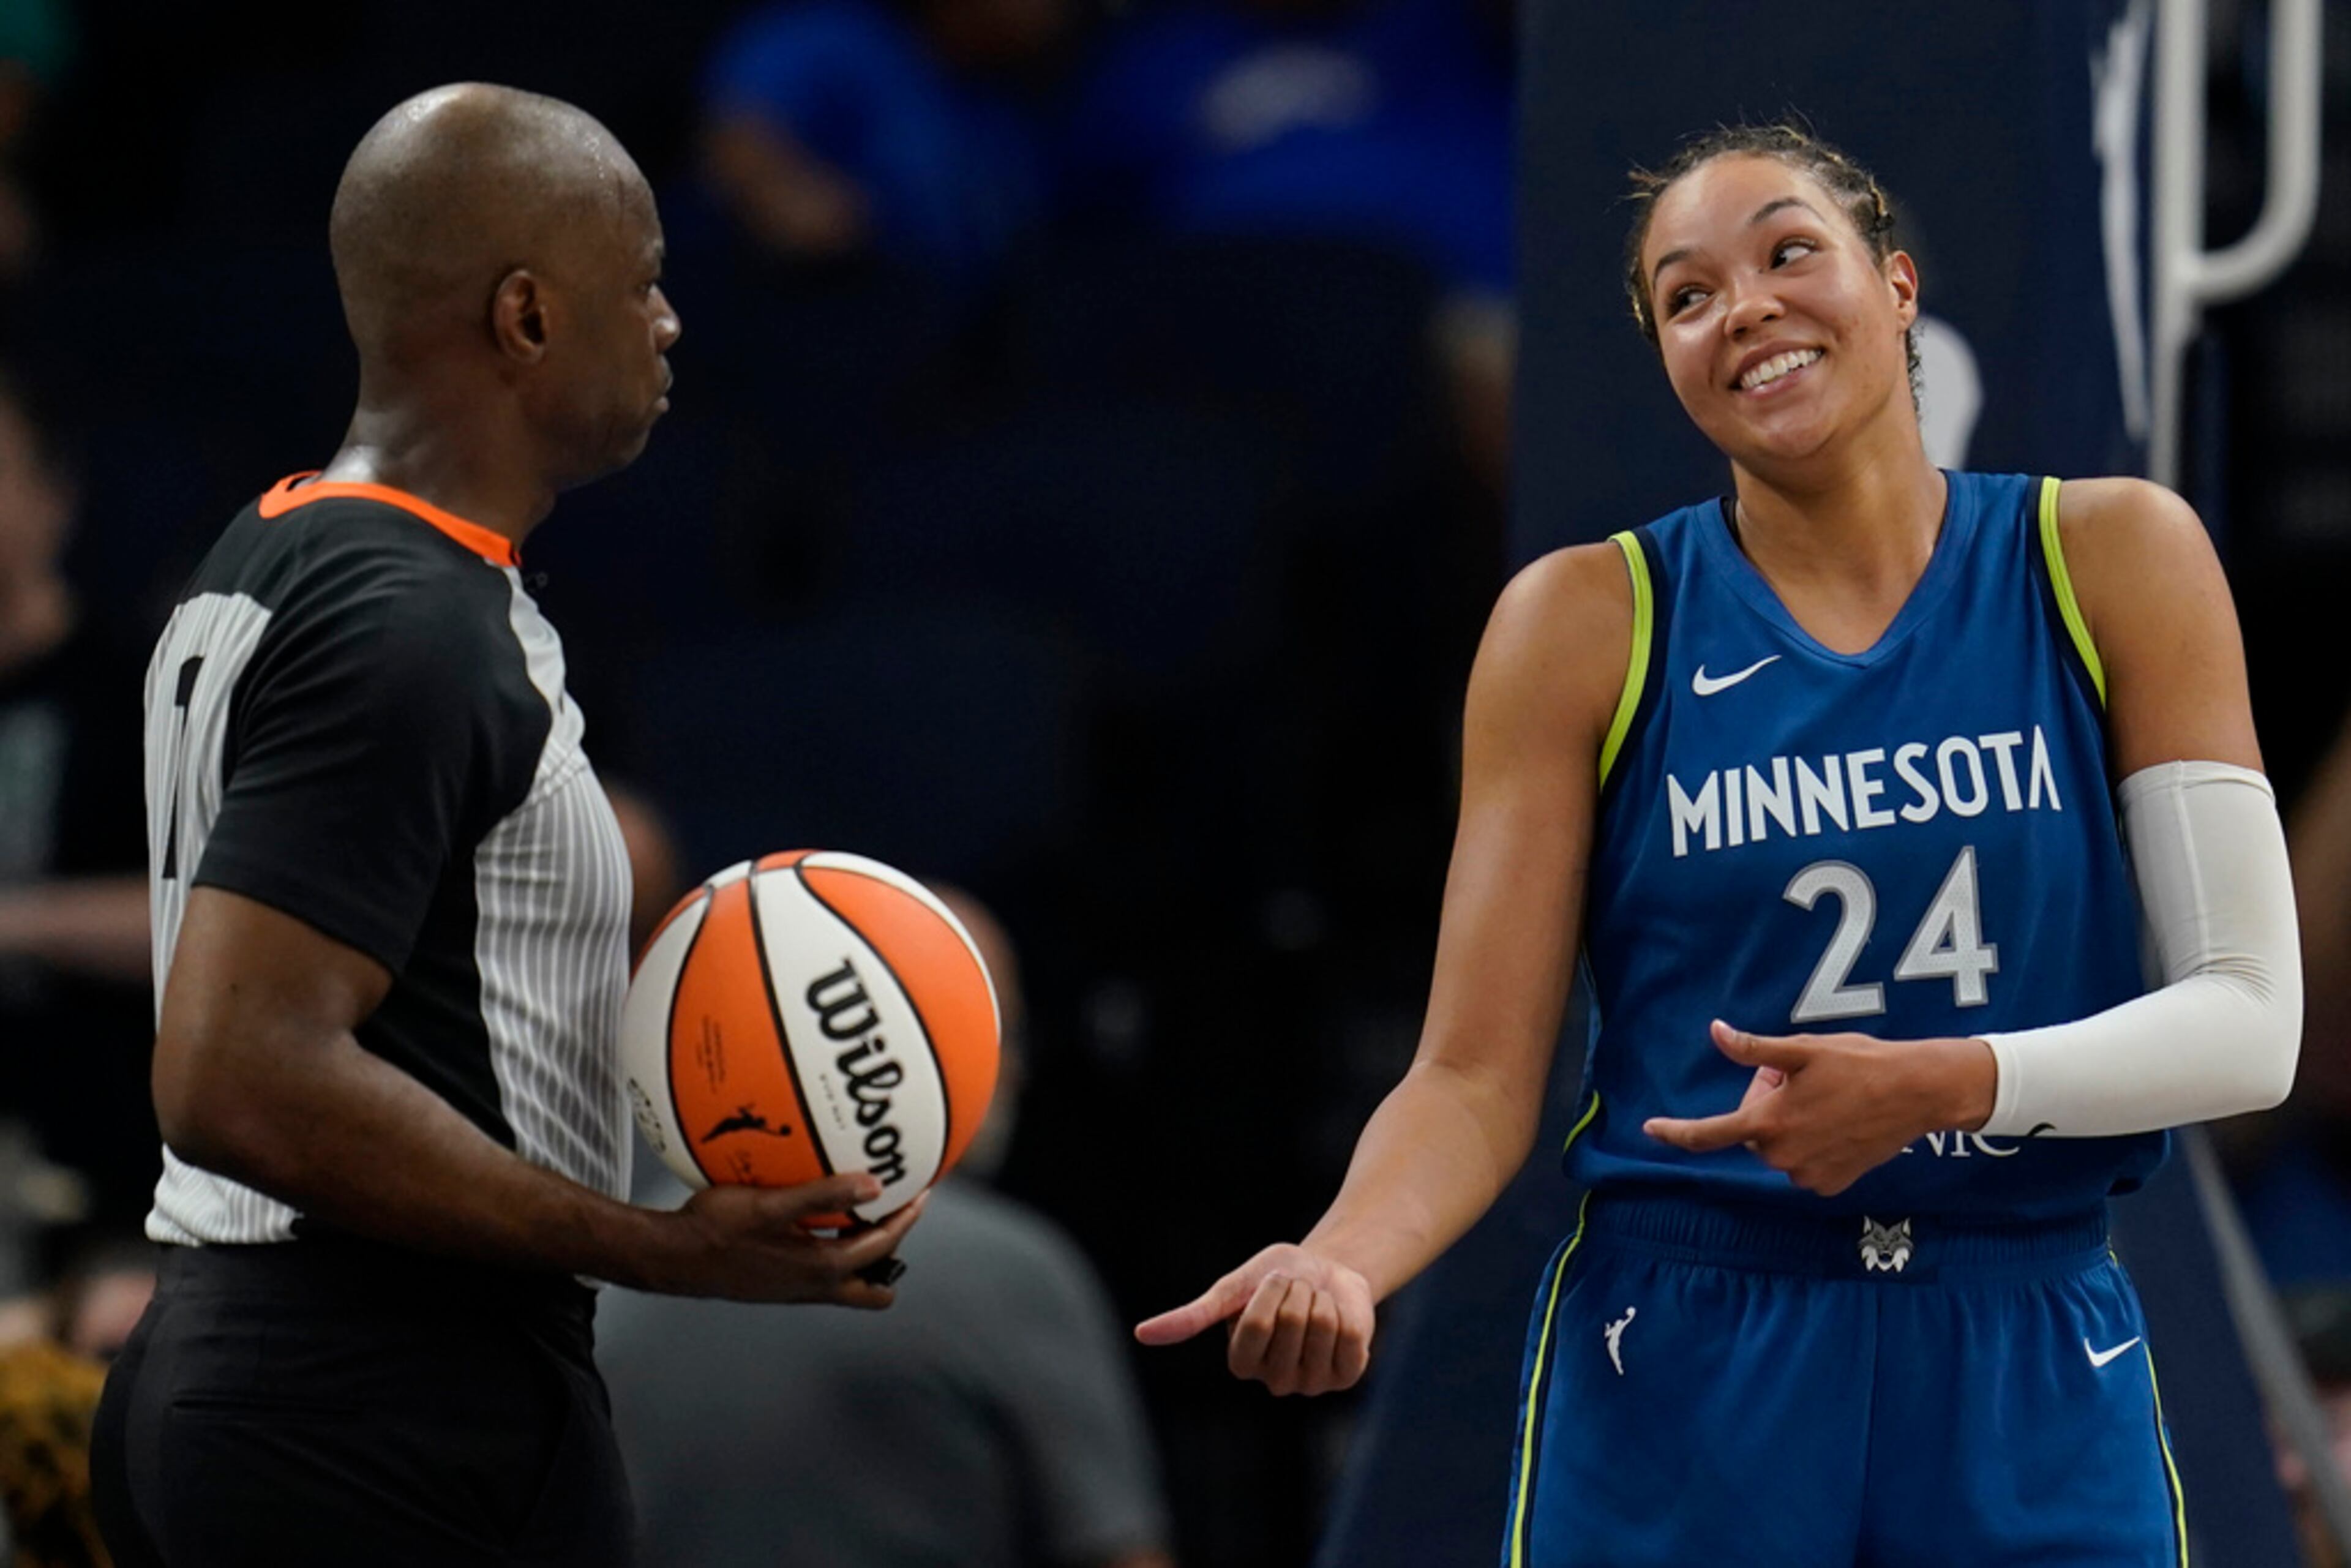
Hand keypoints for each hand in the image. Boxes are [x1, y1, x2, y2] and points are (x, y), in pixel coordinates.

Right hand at [647, 1173, 926, 1306]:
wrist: (672, 1258)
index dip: (906, 1219)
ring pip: (848, 1282)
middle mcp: (814, 1287)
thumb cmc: (716, 1229)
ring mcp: (795, 1290)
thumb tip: (874, 1185)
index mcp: (820, 1269)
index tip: (922, 1194)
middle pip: (875, 1287)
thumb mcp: (770, 1206)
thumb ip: (823, 1195)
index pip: (882, 1248)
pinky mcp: (778, 1285)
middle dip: (892, 1254)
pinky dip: (831, 1249)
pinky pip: (820, 1272)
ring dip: (861, 1254)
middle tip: (893, 1213)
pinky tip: (813, 1219)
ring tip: (860, 1213)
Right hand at [1134, 1244, 1374, 1396]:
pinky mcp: (1347, 1376)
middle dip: (1298, 1292)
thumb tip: (1141, 1334)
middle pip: (1292, 1323)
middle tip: (1298, 1294)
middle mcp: (1274, 1381)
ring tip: (1317, 1304)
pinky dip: (1348, 1313)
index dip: (1269, 1292)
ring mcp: (1312, 1383)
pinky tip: (1339, 1318)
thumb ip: (1194, 1315)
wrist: (1326, 1272)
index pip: (1256, 1325)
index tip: (1272, 1282)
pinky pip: (1352, 1337)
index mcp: (1241, 1363)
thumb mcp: (1233, 1289)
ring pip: (1323, 1327)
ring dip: (1323, 1300)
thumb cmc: (1275, 1279)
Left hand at [1642, 1020, 1995, 1195]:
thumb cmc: (1859, 1065)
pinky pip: (1804, 1163)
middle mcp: (1783, 1157)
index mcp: (1769, 1123)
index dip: (1676, 1132)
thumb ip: (1753, 1051)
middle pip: (1753, 1131)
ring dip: (1789, 1126)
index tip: (1650, 1130)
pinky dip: (1811, 1144)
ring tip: (1827, 1099)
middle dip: (1766, 1107)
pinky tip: (1838, 1122)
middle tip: (1800, 1081)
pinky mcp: (1831, 1185)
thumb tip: (1715, 1032)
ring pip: (1779, 1148)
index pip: (1709, 1134)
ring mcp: (1808, 1176)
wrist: (1916, 1093)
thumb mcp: (1802, 1050)